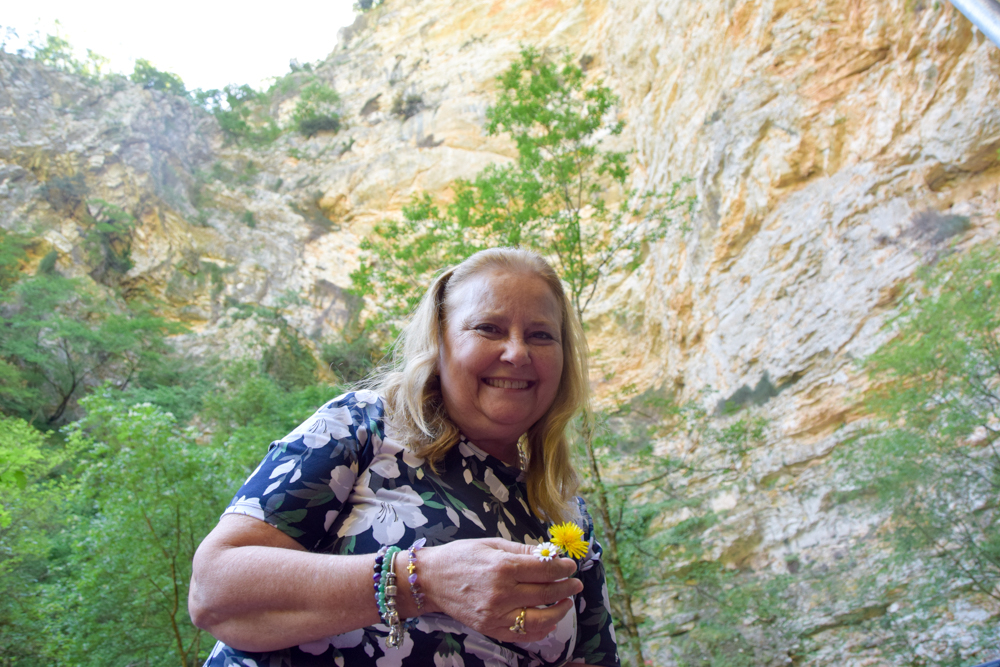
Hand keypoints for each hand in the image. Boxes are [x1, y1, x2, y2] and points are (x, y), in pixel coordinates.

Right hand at [415, 538, 582, 642]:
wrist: (430, 579)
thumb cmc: (461, 556)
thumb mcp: (492, 544)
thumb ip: (522, 551)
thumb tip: (550, 553)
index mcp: (503, 567)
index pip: (545, 570)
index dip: (563, 568)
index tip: (571, 567)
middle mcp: (501, 592)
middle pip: (546, 594)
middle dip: (566, 588)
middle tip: (575, 585)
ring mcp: (495, 614)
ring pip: (539, 619)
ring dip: (559, 612)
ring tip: (566, 603)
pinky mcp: (489, 628)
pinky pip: (522, 634)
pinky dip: (540, 631)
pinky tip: (549, 621)